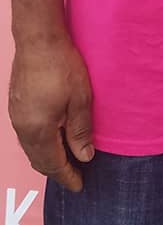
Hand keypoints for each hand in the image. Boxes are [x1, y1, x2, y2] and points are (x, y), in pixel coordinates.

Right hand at [9, 35, 93, 191]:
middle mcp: (23, 128)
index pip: (53, 164)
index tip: (79, 185)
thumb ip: (81, 131)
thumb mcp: (81, 100)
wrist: (38, 39)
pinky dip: (40, 143)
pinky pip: (27, 134)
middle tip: (75, 175)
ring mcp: (16, 115)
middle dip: (57, 170)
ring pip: (31, 148)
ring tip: (67, 159)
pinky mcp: (16, 104)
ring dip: (48, 157)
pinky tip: (53, 138)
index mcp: (38, 131)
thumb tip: (85, 156)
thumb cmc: (62, 66)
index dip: (67, 177)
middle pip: (39, 159)